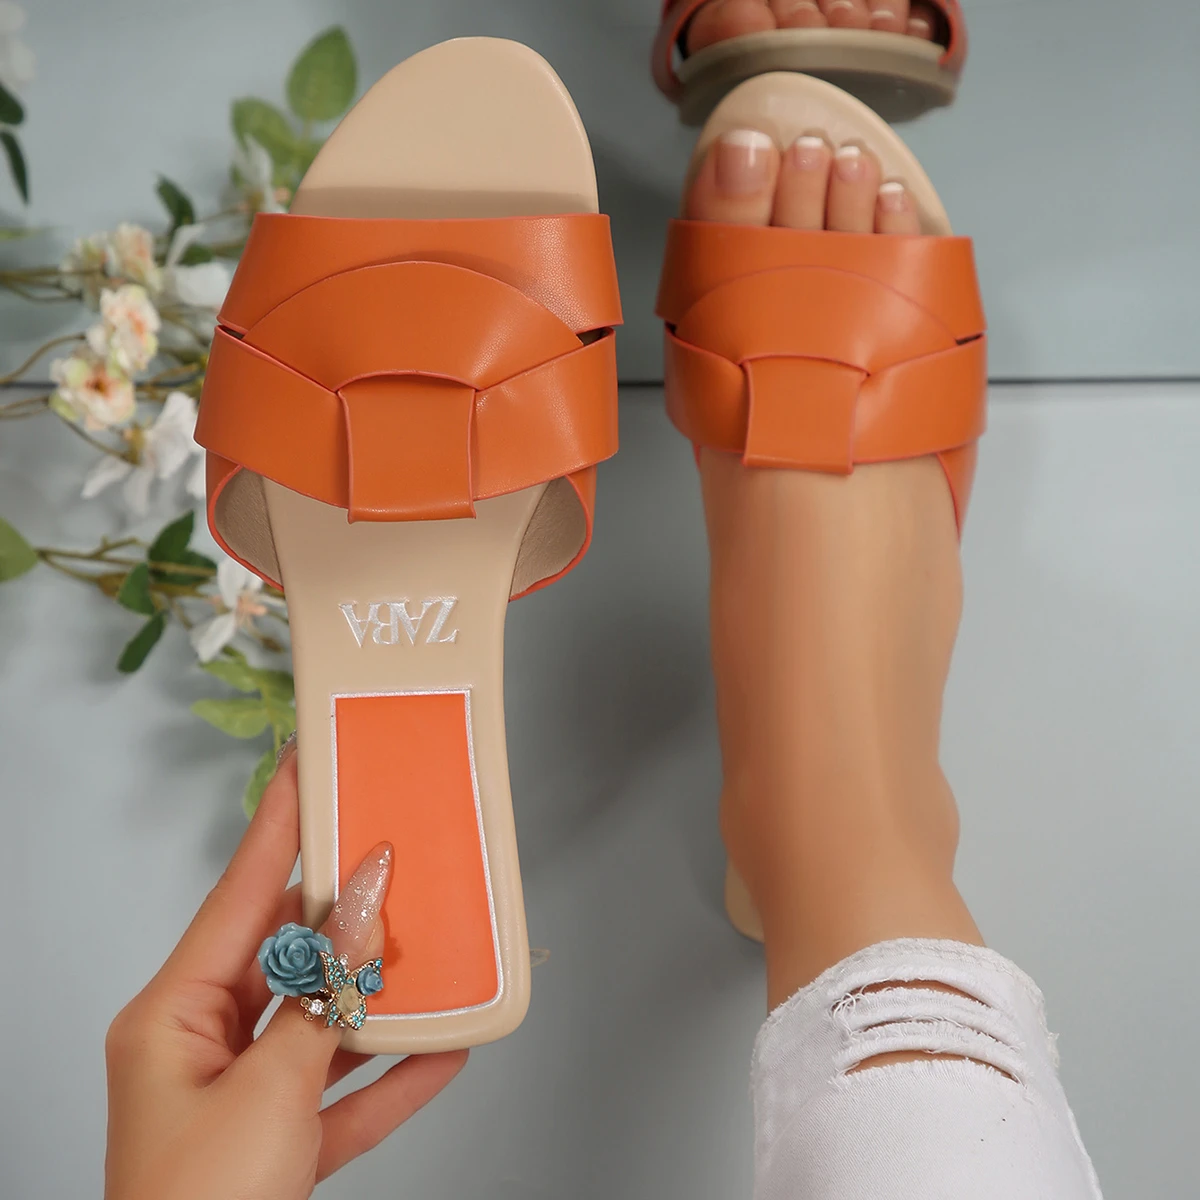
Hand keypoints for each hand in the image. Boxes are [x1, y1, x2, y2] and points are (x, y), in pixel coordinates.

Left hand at [103, 742, 466, 1199]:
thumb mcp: (269, 1089)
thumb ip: (325, 995)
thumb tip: (367, 909)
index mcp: (171, 1016)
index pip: (237, 894)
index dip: (278, 825)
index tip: (307, 764)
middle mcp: (201, 1045)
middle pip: (285, 954)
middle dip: (346, 915)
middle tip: (393, 856)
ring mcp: (242, 1095)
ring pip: (322, 1020)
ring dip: (379, 995)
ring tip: (433, 946)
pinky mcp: (279, 1142)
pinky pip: (344, 1090)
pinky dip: (392, 1072)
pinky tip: (446, 1047)